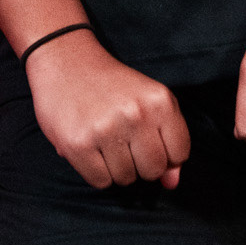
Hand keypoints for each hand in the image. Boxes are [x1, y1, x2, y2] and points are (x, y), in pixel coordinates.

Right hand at [26, 32, 189, 188]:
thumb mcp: (148, 101)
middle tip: (125, 142)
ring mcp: (107, 129)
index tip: (150, 142)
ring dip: (116, 168)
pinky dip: (96, 172)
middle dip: (141, 164)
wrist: (66, 60)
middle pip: (153, 171)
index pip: (179, 154)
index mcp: (160, 101)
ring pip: (126, 179)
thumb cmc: (112, 86)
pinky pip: (100, 182)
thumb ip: (167, 140)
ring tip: (105, 142)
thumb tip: (171, 184)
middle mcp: (137, 114)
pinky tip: (91, 149)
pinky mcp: (79, 144)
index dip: (166, 155)